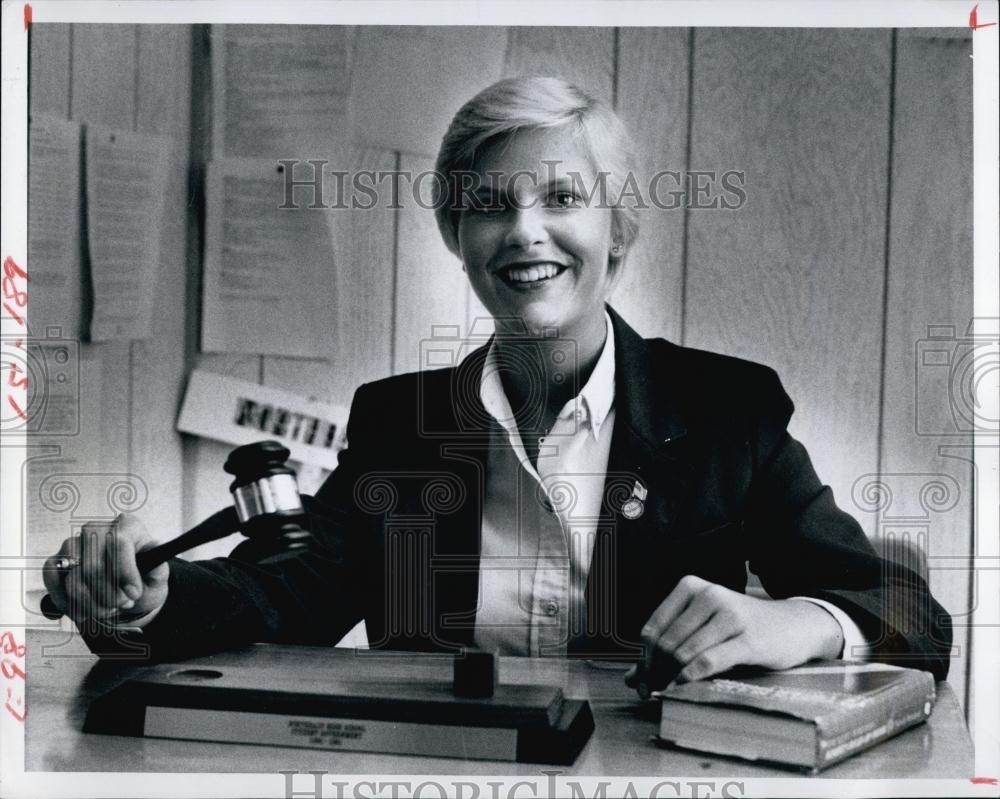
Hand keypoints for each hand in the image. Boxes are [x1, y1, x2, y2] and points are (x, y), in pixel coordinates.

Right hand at [42, 513, 168, 627]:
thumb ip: (158, 567)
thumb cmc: (142, 580)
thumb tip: (156, 546)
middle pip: (92, 565)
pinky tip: (84, 612)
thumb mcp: (157, 577)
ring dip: (90, 603)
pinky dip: (68, 603)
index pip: (119, 542)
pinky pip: (54, 582)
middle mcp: (96, 529)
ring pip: (73, 578)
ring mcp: (72, 544)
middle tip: (123, 605)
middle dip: (108, 594)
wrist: (125, 592)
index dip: (125, 572)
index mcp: (126, 526)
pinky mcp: (56, 561)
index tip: (134, 595)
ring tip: (108, 610)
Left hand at [624, 575, 842, 696]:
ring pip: (684, 651)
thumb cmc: (741, 627)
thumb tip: (631, 679)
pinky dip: (692, 675)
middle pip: (666, 642)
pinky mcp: (748, 638)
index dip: (642, 659)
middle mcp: (708, 596)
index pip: (653, 628)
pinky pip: (709, 659)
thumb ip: (668, 647)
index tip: (641, 681)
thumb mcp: (704, 628)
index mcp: (691, 587)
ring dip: (670, 677)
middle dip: (655, 672)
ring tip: (666, 692)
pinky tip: (685, 684)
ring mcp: (730, 615)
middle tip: (651, 692)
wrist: (793, 625)